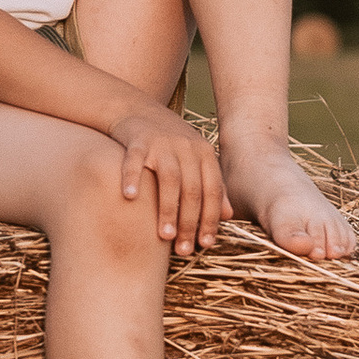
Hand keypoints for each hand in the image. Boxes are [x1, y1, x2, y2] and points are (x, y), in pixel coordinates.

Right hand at [110, 104, 232, 254]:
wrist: (137, 109)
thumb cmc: (169, 142)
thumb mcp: (195, 158)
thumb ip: (212, 184)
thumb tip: (228, 215)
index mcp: (204, 153)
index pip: (212, 190)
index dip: (210, 218)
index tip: (205, 244)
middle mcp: (186, 147)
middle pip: (193, 189)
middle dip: (190, 222)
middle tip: (183, 250)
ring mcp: (161, 143)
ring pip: (169, 180)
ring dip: (168, 210)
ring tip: (165, 236)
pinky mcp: (137, 140)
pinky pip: (135, 161)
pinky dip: (132, 178)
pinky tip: (130, 198)